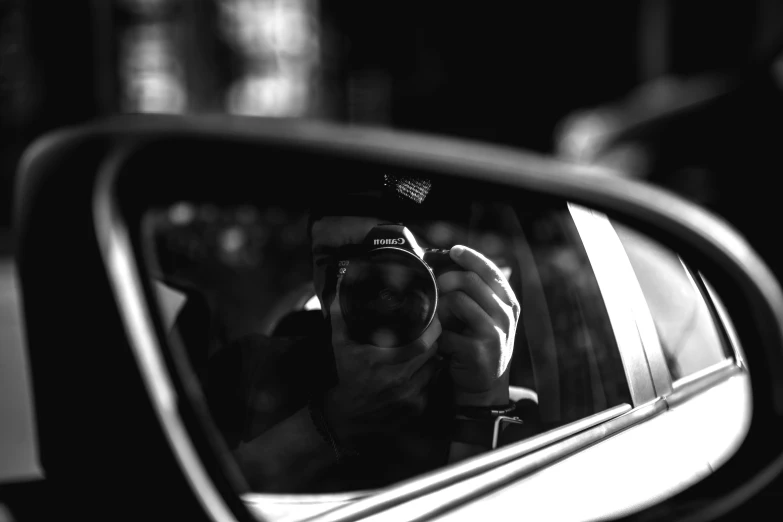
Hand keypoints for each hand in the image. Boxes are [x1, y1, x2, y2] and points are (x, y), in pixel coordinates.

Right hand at [323, 284, 442, 445]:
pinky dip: (429, 375)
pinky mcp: (416, 409)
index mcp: (380, 363)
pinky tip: (422, 368)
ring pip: (435, 368)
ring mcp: (409, 398)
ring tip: (429, 346)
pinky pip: (432, 385)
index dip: (433, 328)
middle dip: (435, 340)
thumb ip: (341, 315)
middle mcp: (397, 382)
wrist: (348, 416)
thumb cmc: (348, 375)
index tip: (434, 316)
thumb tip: (341, 284)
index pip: (421, 343)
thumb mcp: (340, 344)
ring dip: (434, 357)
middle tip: (434, 328)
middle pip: (432, 354)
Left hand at [436, 245, 519, 405]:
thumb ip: (476, 291)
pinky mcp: (478, 351)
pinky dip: (439, 335)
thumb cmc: (478, 343)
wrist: (484, 386)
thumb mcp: (486, 315)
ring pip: (457, 301)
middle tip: (437, 288)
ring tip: (441, 320)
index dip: (470, 257)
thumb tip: (450, 260)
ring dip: (441, 308)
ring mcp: (494, 333)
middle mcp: (505, 316)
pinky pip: (447, 330)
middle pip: (469, 280)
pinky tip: (443, 343)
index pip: (491, 270)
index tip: (453, 250)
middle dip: (446, 280)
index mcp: (508, 303)